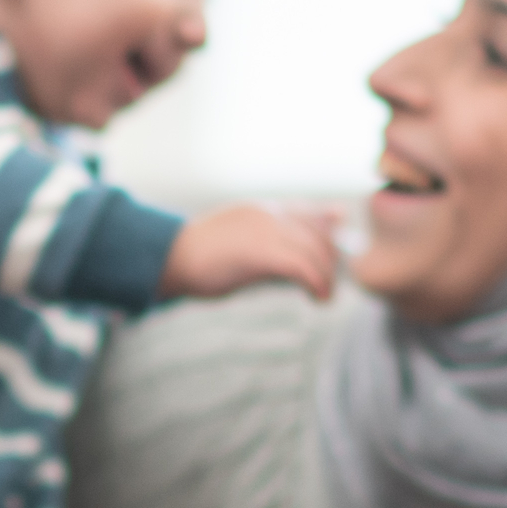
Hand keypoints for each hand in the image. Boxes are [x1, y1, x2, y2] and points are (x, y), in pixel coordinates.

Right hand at [162, 203, 340, 302]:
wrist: (171, 257)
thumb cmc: (202, 258)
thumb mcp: (242, 246)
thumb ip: (269, 248)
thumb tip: (299, 267)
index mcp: (265, 210)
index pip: (314, 214)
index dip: (333, 238)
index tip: (335, 261)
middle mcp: (270, 214)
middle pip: (320, 233)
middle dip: (332, 261)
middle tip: (329, 285)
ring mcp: (265, 230)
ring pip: (316, 249)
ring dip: (327, 276)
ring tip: (325, 296)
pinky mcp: (259, 252)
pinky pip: (302, 265)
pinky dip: (316, 283)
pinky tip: (317, 298)